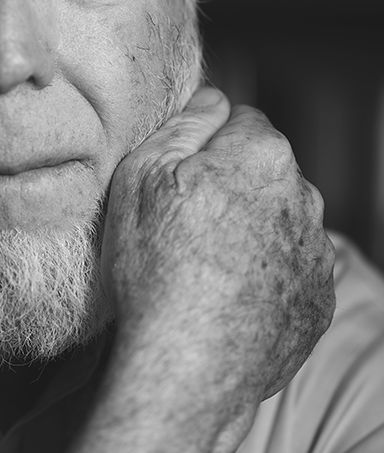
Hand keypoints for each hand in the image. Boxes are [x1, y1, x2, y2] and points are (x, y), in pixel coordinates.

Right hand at [97, 86, 334, 447]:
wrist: (183, 364)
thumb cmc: (155, 263)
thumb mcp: (143, 172)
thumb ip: (186, 121)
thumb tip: (213, 97)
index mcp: (262, 155)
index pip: (242, 120)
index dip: (206, 141)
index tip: (180, 171)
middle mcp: (304, 198)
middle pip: (264, 170)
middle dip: (232, 181)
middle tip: (184, 219)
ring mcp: (315, 255)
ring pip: (279, 218)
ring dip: (252, 226)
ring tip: (204, 261)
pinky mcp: (317, 303)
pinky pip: (289, 267)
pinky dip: (264, 271)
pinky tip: (225, 291)